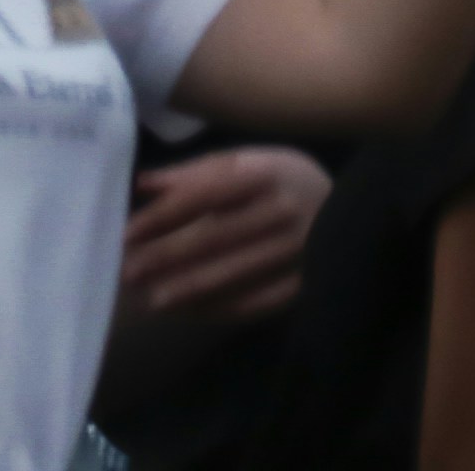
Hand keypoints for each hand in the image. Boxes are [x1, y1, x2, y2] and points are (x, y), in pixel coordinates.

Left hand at [119, 145, 327, 326]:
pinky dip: (220, 308)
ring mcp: (297, 251)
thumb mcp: (243, 161)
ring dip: (188, 289)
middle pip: (214, 239)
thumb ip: (193, 172)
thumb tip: (143, 184)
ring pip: (233, 275)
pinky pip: (257, 302)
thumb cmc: (281, 179)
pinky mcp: (306, 282)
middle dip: (167, 258)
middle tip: (129, 273)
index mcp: (262, 173)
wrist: (348, 206)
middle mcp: (282, 211)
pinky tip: (190, 312)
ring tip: (152, 299)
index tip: (127, 235)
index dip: (162, 218)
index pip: (202, 196)